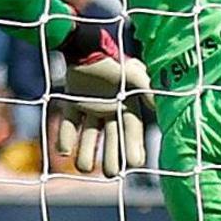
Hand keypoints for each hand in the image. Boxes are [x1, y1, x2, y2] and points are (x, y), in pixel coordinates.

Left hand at [47, 50, 154, 174]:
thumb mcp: (132, 73)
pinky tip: (64, 151)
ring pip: (90, 135)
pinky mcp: (71, 103)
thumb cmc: (111, 60)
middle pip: (112, 137)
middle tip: (110, 175)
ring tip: (83, 168)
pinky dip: (66, 137)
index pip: (132, 130)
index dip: (133, 147)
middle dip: (112, 156)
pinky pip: (69, 124)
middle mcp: (109, 108)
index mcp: (126, 103)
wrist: (83, 45)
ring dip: (87, 152)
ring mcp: (90, 106)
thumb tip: (157, 107)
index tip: (134, 165)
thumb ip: (145, 89)